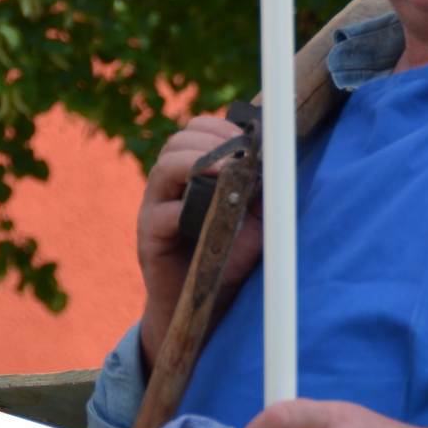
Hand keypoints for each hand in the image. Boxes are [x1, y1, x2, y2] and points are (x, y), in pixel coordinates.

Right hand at [135, 115, 264, 367]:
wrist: (208, 299)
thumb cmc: (230, 252)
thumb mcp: (256, 215)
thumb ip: (261, 187)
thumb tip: (278, 159)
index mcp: (192, 172)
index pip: (195, 132)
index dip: (219, 128)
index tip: (247, 137)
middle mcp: (169, 185)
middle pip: (178, 142)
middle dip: (211, 141)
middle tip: (237, 154)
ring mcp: (155, 208)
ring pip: (165, 168)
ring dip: (197, 163)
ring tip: (224, 172)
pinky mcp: (150, 237)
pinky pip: (160, 214)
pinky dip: (184, 208)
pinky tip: (206, 212)